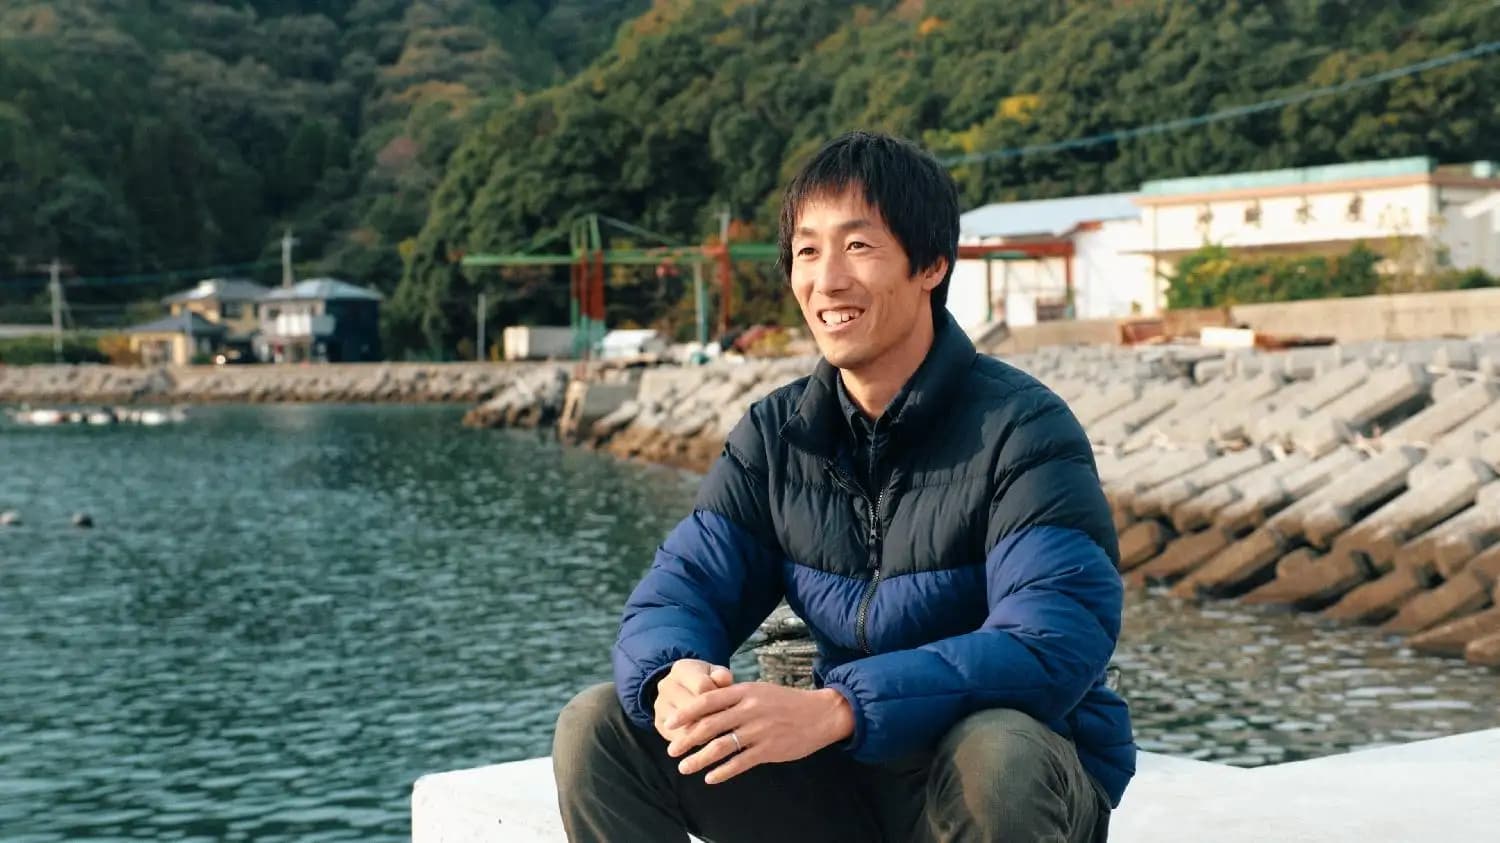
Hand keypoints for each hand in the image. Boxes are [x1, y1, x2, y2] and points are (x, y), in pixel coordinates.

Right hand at [652, 659, 733, 742]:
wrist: (685, 691)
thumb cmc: (708, 682)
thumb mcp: (716, 674)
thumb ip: (722, 676)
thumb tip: (724, 679)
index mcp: (681, 669)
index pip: (702, 686)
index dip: (719, 697)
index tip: (730, 704)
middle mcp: (666, 685)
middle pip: (692, 708)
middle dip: (712, 717)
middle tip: (728, 724)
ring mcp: (660, 705)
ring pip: (684, 724)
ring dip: (704, 733)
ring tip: (720, 735)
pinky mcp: (659, 723)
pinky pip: (678, 737)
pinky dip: (694, 741)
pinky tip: (707, 741)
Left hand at [664, 682, 854, 784]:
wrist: (819, 714)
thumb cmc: (784, 702)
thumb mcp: (758, 690)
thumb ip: (733, 697)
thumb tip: (703, 705)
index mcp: (744, 691)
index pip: (708, 700)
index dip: (686, 712)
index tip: (669, 723)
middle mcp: (749, 709)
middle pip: (710, 725)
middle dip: (687, 739)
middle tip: (671, 751)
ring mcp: (759, 730)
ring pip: (722, 746)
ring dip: (699, 758)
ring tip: (685, 768)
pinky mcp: (769, 749)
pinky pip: (741, 762)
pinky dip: (723, 771)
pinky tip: (710, 778)